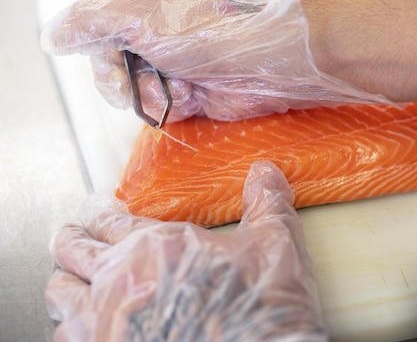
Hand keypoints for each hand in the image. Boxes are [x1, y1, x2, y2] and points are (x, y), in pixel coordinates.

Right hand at [40, 0, 390, 120]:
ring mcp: (180, 60)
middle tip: (132, 81)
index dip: (97, 41)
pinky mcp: (196, 91)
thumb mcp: (137, 10)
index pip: (101, 17)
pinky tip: (190, 96)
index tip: (103, 52)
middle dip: (121, 76)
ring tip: (173, 85)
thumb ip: (89, 19)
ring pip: (135, 87)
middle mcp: (163, 26)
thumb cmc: (214, 26)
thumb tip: (56, 33)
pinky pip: (162, 107)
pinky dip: (170, 106)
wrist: (268, 61)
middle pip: (114, 58)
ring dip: (148, 93)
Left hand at [46, 161, 327, 341]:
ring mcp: (106, 323)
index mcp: (158, 247)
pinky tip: (82, 326)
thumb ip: (266, 204)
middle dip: (70, 240)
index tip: (96, 211)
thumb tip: (265, 171)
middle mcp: (121, 281)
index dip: (98, 212)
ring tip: (71, 281)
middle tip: (71, 237)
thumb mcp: (275, 245)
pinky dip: (71, 327)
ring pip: (60, 294)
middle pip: (71, 251)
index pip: (109, 220)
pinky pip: (66, 337)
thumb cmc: (263, 308)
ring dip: (65, 283)